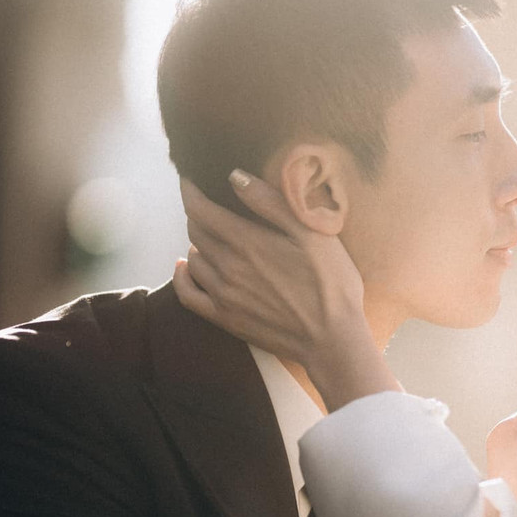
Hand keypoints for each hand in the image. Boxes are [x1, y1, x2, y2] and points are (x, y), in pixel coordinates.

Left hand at [174, 171, 382, 400]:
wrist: (333, 339)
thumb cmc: (332, 284)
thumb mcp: (313, 235)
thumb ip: (271, 203)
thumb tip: (235, 177)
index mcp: (248, 242)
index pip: (200, 208)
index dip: (190, 190)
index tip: (190, 179)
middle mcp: (227, 266)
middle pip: (195, 230)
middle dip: (198, 213)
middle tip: (210, 206)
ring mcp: (223, 295)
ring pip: (193, 258)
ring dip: (198, 242)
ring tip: (212, 236)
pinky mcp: (224, 318)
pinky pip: (186, 293)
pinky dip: (182, 276)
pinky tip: (187, 267)